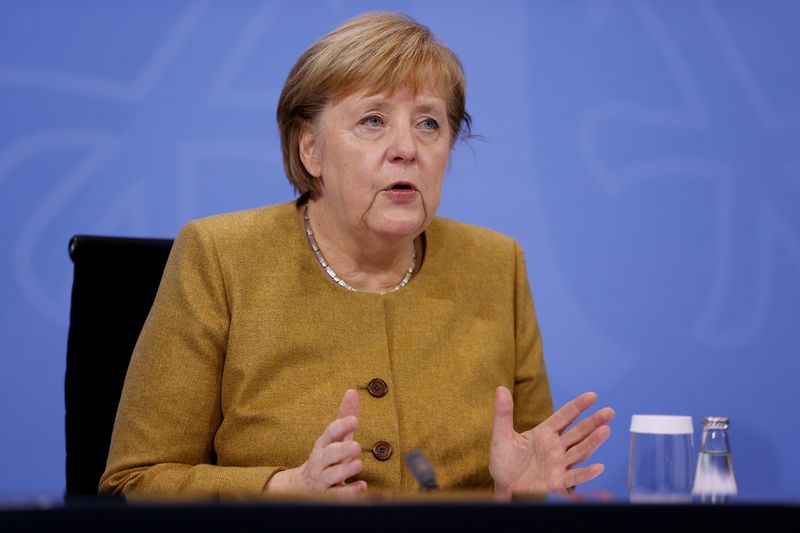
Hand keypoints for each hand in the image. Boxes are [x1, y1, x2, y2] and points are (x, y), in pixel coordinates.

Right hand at [265, 389, 366, 497]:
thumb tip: (352, 391)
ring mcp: (322, 480)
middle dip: (341, 450)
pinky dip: (348, 492)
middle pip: (328, 454)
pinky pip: (336, 496)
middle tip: (356, 446)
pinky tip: (361, 487)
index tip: (355, 420)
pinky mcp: (326, 497)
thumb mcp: (335, 438)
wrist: (300, 487)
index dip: (341, 426)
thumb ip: (345, 416)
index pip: (330, 433)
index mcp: (323, 444)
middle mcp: (320, 461)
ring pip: (331, 475)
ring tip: (359, 464)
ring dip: (345, 470)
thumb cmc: (326, 458)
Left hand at [489, 386, 614, 498]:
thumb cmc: (503, 459)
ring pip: (579, 451)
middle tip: (609, 412)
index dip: (578, 406)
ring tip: (606, 431)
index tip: (592, 396)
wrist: (502, 484)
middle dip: (593, 422)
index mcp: (544, 432)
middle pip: (578, 432)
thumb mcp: (501, 435)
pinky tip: (598, 467)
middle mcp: (555, 446)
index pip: (564, 416)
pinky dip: (586, 473)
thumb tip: (501, 389)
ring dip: (593, 442)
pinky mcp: (556, 481)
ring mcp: (558, 463)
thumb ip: (503, 413)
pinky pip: (573, 477)